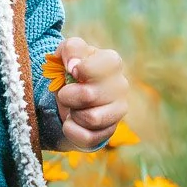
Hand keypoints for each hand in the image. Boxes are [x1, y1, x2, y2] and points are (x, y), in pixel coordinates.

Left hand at [54, 34, 128, 148]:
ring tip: (72, 108)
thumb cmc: (70, 71)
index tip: (71, 71)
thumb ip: (71, 49)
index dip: (82, 69)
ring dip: (73, 114)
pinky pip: (88, 138)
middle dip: (68, 95)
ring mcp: (118, 111)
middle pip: (90, 95)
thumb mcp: (66, 53)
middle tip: (65, 94)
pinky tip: (71, 122)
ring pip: (92, 119)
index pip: (106, 64)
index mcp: (113, 63)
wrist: (70, 98)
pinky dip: (71, 131)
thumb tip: (74, 66)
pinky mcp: (109, 132)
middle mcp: (121, 86)